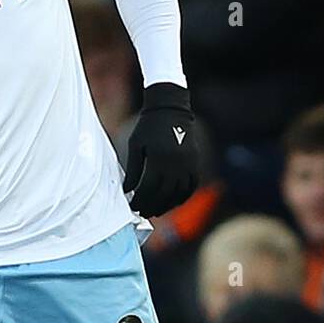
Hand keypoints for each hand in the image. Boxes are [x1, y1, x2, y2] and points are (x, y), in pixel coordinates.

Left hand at [125, 82, 198, 217]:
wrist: (170, 109)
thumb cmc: (148, 127)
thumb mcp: (135, 146)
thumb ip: (133, 170)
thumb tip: (127, 191)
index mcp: (158, 159)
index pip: (148, 188)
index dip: (140, 201)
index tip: (133, 207)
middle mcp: (176, 164)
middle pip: (164, 194)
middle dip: (152, 206)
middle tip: (143, 213)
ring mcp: (188, 164)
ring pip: (179, 193)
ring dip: (167, 205)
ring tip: (156, 211)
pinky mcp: (195, 162)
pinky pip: (191, 186)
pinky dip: (183, 197)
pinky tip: (173, 202)